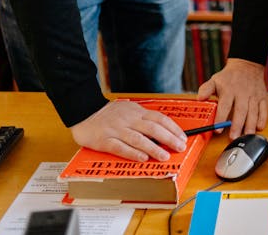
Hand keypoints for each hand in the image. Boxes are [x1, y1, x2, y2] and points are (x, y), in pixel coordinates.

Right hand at [69, 99, 186, 161]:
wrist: (84, 112)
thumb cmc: (109, 114)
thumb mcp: (129, 110)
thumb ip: (143, 119)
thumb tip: (162, 131)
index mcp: (137, 112)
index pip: (160, 119)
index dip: (173, 128)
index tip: (183, 138)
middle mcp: (129, 120)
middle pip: (152, 128)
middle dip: (168, 138)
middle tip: (179, 147)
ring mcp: (116, 130)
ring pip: (138, 139)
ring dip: (153, 148)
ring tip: (164, 156)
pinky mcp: (104, 140)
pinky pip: (120, 147)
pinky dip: (132, 153)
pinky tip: (143, 159)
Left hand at [197, 58, 267, 138]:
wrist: (247, 65)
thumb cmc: (229, 77)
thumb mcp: (215, 80)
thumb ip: (206, 90)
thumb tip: (199, 98)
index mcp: (229, 90)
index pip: (225, 105)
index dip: (221, 117)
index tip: (217, 129)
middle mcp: (242, 93)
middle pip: (240, 110)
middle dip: (237, 125)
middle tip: (233, 137)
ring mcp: (253, 96)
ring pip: (253, 111)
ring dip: (250, 125)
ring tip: (246, 135)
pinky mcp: (262, 97)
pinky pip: (264, 109)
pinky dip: (263, 118)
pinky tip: (259, 127)